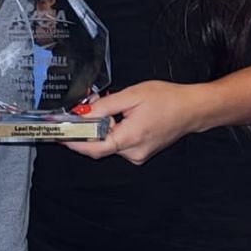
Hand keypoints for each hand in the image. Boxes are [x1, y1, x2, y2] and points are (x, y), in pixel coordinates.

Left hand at [64, 81, 206, 165]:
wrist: (193, 109)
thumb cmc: (168, 99)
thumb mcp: (132, 95)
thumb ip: (104, 106)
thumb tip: (82, 113)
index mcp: (130, 138)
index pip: (92, 147)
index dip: (73, 141)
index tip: (58, 133)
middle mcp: (133, 152)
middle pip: (99, 144)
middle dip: (90, 126)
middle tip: (89, 106)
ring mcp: (138, 154)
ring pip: (109, 143)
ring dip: (104, 126)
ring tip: (113, 106)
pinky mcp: (141, 152)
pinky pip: (120, 143)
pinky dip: (114, 130)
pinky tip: (122, 115)